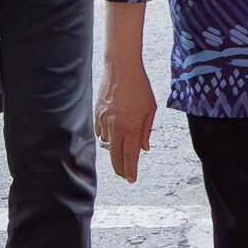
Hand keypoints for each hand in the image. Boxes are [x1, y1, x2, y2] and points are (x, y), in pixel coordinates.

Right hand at [95, 56, 157, 182]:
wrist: (121, 68)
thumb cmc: (140, 87)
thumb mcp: (150, 108)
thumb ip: (146, 130)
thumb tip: (144, 148)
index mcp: (131, 126)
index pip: (130, 155)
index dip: (130, 170)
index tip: (131, 179)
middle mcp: (116, 126)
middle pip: (115, 156)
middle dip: (120, 168)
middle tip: (124, 175)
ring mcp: (104, 121)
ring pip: (107, 145)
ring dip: (114, 151)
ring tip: (121, 153)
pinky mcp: (96, 114)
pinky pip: (100, 133)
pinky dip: (106, 138)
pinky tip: (112, 136)